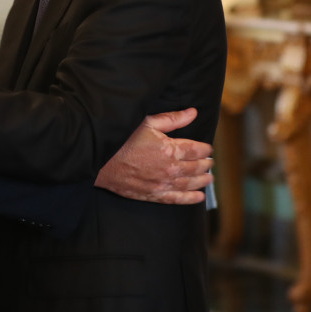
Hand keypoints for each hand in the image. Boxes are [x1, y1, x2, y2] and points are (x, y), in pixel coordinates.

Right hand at [95, 108, 213, 203]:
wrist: (100, 160)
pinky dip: (190, 199)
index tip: (207, 148)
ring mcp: (162, 184)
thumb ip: (173, 119)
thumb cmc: (122, 139)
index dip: (205, 149)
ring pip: (189, 184)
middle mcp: (169, 169)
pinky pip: (176, 199)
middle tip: (210, 162)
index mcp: (170, 149)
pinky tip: (198, 197)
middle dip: (206, 164)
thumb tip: (193, 112)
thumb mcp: (147, 123)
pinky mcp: (153, 195)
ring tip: (209, 178)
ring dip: (202, 181)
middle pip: (196, 167)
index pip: (196, 150)